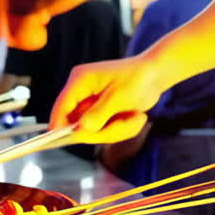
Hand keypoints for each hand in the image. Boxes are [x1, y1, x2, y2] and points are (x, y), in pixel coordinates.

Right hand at [51, 55, 170, 144]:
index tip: (58, 139)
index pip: (62, 104)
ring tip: (136, 117)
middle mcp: (82, 92)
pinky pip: (104, 131)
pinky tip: (134, 117)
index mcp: (81, 79)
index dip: (59, 123)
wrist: (156, 74)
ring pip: (94, 131)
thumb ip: (100, 113)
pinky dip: (120, 130)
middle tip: (125, 125)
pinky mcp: (100, 113)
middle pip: (78, 123)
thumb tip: (81, 130)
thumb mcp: (120, 96)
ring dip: (116, 130)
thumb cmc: (138, 78)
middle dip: (103, 130)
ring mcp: (91, 104)